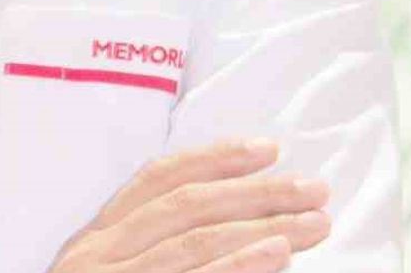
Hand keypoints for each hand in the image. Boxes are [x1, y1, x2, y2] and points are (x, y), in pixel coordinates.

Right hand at [47, 138, 330, 272]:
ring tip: (313, 223)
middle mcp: (99, 253)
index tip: (267, 149)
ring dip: (262, 226)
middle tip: (314, 190)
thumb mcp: (115, 269)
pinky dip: (238, 264)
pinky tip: (277, 255)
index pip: (157, 179)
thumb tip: (242, 223)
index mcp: (97, 237)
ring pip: (194, 240)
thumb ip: (158, 244)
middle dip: (255, 192)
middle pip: (185, 205)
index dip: (215, 158)